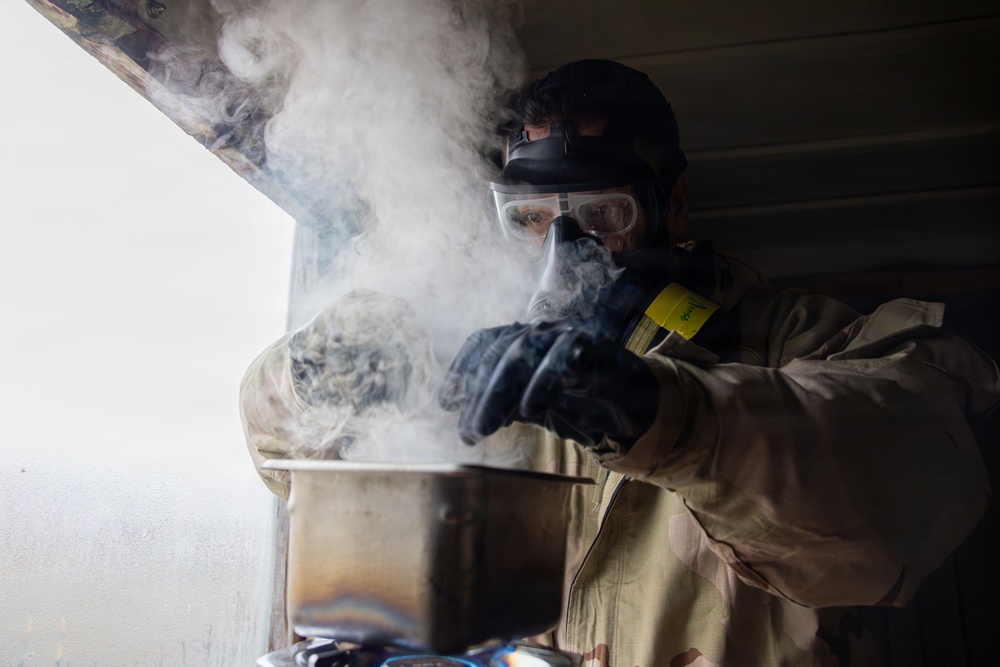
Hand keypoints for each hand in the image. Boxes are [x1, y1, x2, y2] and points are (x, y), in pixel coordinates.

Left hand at [439, 321, 659, 446]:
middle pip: (499, 350)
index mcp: (525, 339)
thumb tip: (470, 416)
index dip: (461, 368)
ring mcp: (569, 334)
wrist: (638, 404)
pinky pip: (563, 357)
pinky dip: (542, 382)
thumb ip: (507, 405)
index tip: (446, 403)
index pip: (484, 342)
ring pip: (523, 350)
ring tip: (486, 427)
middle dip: (478, 392)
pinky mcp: (596, 346)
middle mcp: (543, 330)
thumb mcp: (537, 406)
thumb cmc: (584, 402)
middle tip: (468, 431)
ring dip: (499, 392)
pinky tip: (529, 408)